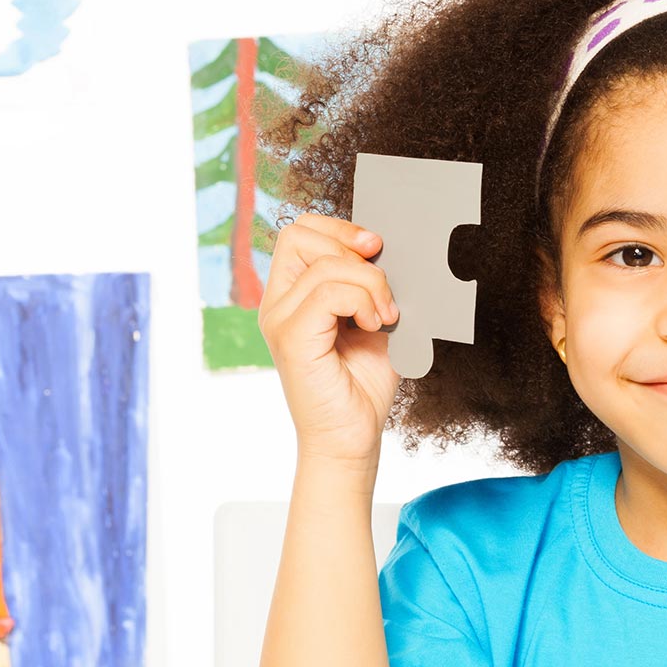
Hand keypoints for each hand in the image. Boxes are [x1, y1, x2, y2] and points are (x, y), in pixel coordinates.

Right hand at [257, 214, 402, 466]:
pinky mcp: (290, 337)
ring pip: (326, 265)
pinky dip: (362, 301)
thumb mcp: (375, 319)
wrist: (353, 438)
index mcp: (292, 294)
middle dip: (349, 247)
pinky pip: (328, 292)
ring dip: (370, 284)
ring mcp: (279, 319)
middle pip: (299, 233)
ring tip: (384, 317)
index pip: (301, 231)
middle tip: (381, 285)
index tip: (375, 247)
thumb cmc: (363, 385)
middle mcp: (277, 303)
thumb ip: (372, 283)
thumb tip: (388, 247)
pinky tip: (374, 326)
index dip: (339, 228)